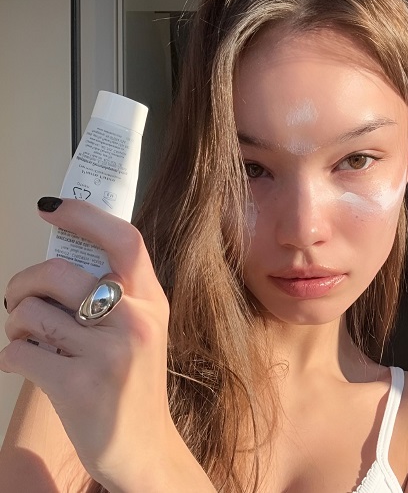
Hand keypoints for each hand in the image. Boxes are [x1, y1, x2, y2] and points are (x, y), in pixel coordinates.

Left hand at [1, 198, 202, 490]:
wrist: (143, 443)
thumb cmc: (134, 379)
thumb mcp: (141, 328)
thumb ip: (116, 293)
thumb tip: (60, 262)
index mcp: (151, 301)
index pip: (124, 241)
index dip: (85, 216)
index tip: (50, 207)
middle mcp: (135, 321)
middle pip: (58, 273)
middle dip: (22, 283)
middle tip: (18, 299)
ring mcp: (108, 354)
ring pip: (30, 313)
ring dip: (16, 325)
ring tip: (29, 339)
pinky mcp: (78, 385)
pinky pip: (19, 352)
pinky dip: (12, 356)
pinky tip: (28, 365)